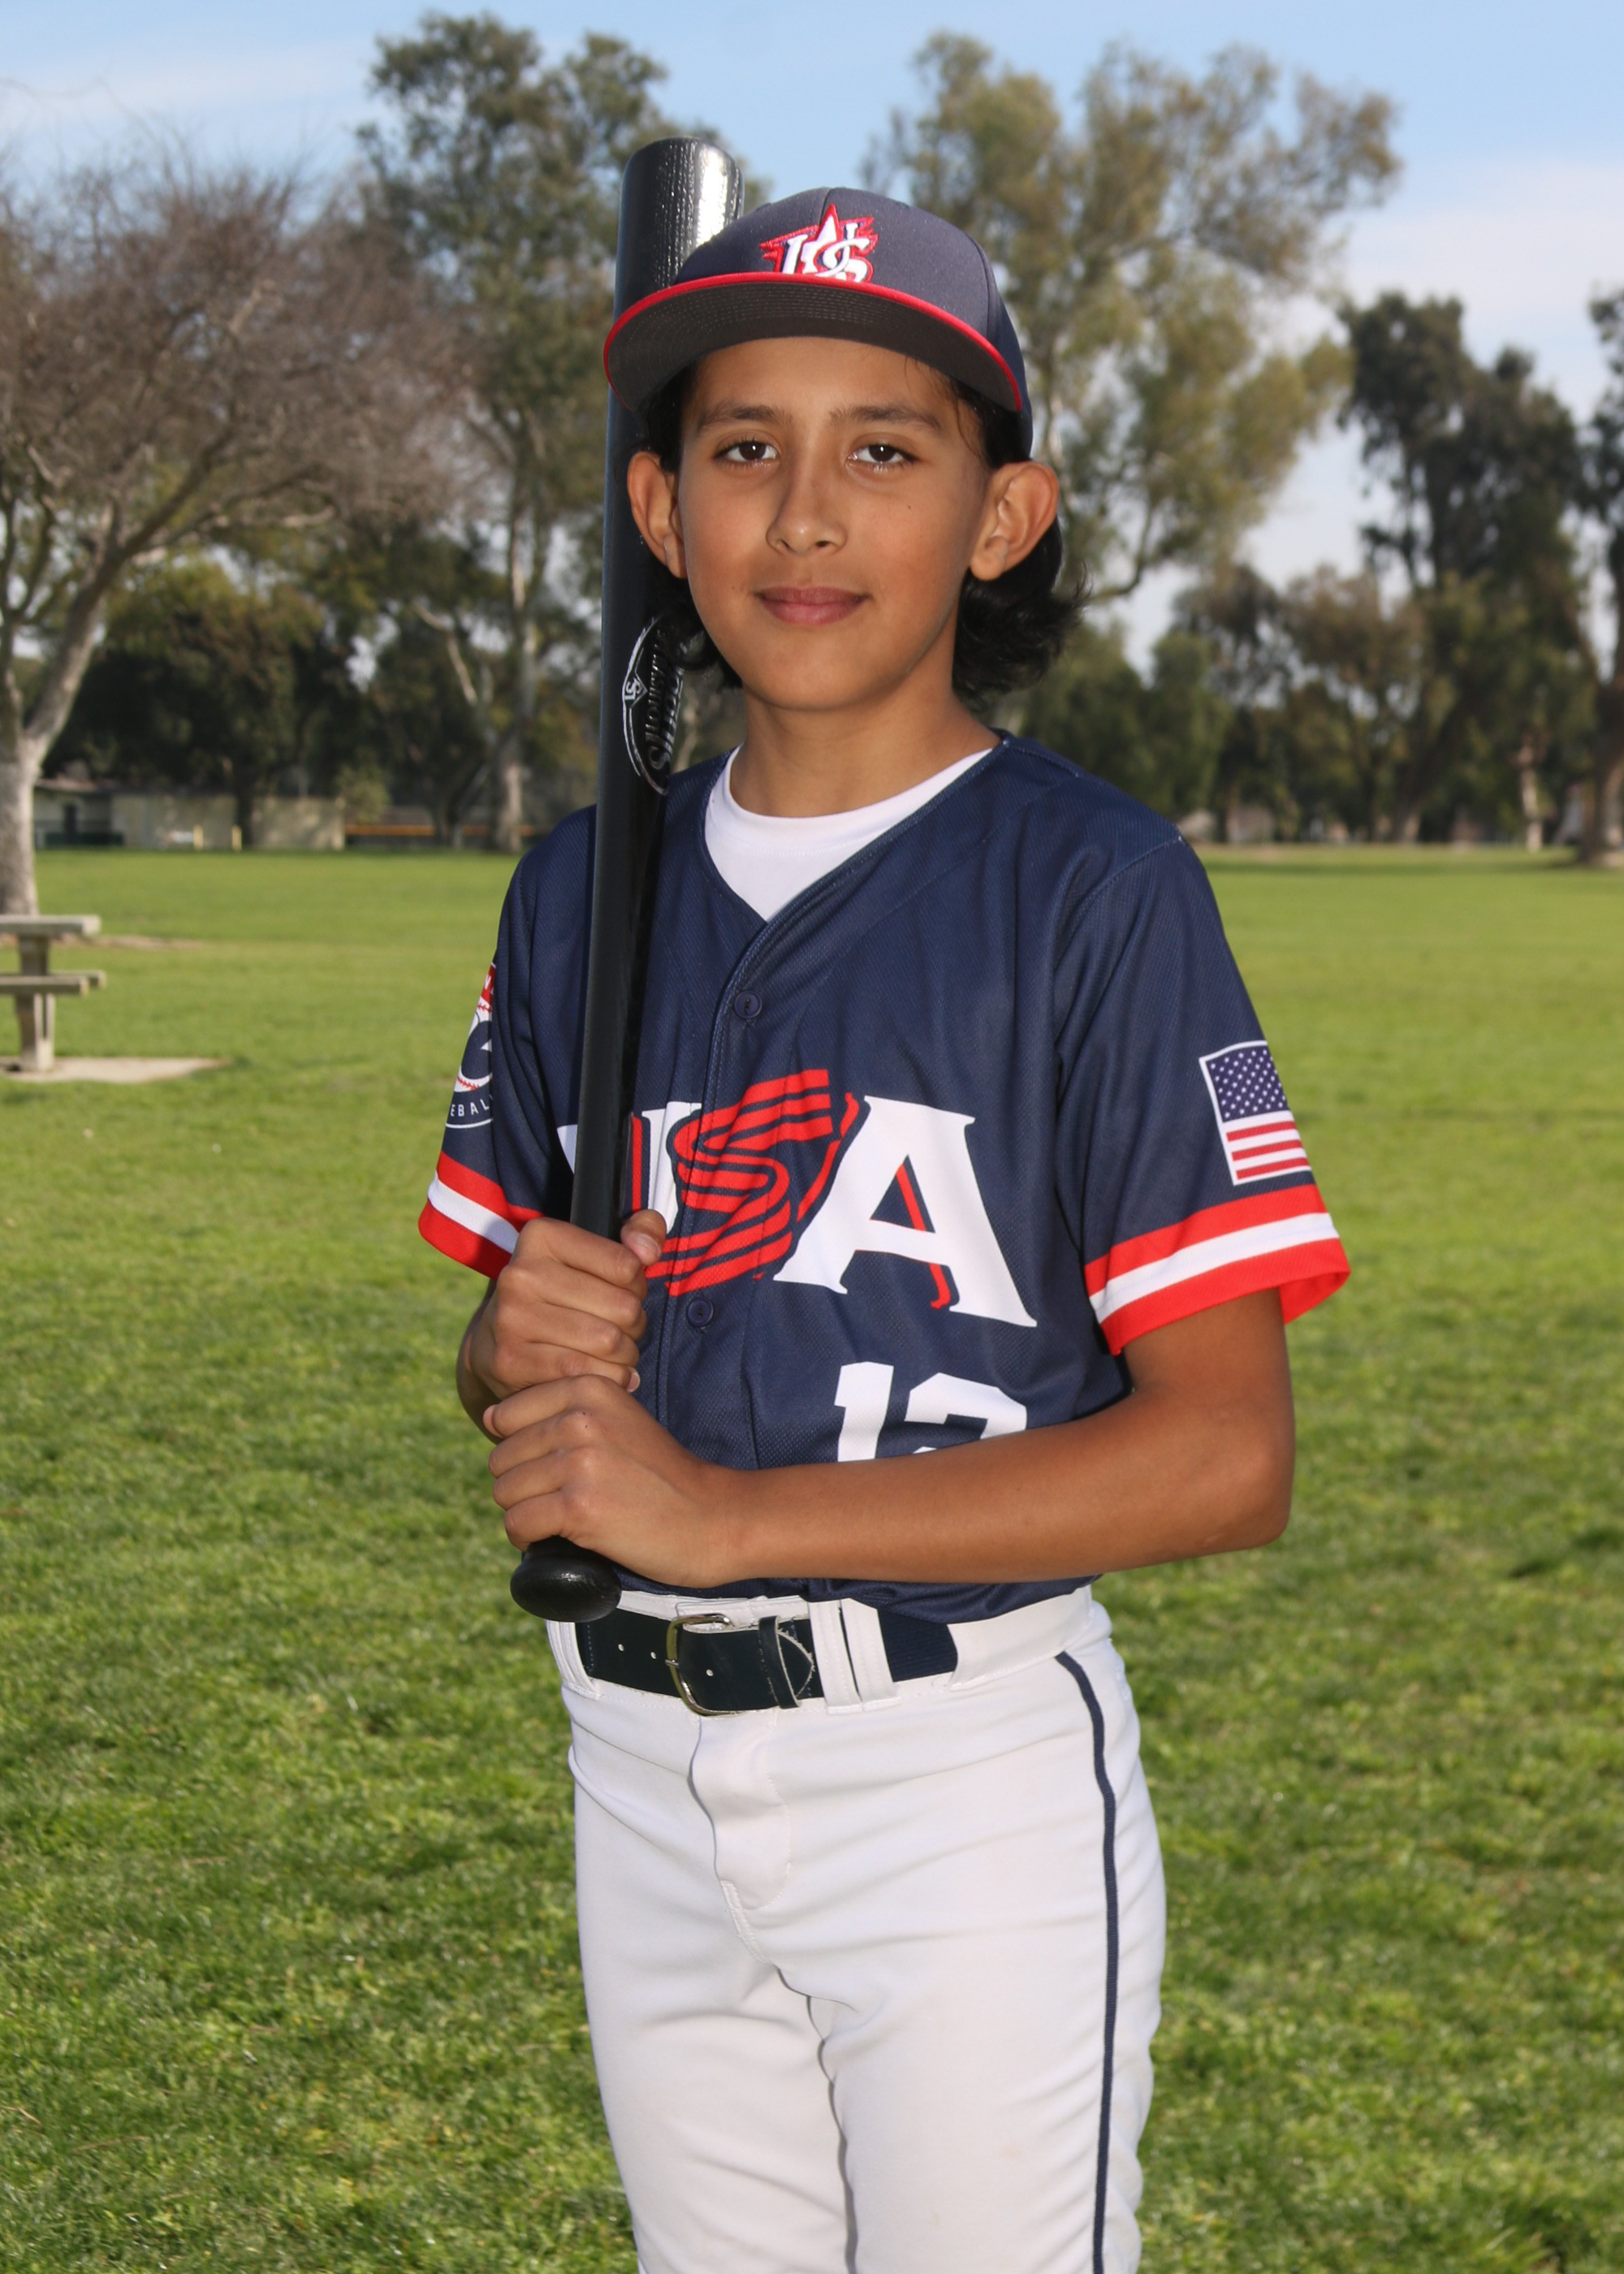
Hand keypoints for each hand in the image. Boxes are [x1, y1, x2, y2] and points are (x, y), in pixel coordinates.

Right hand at [463, 1210, 666, 1421]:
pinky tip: (605, 1374)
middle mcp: (520, 1274)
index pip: (627, 1266)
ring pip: (609, 1343)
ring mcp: (512, 1319)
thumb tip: (648, 1251)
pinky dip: (610, 1379)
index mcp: (541, 1237)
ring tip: (615, 1353)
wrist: (495, 1343)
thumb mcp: (597, 1252)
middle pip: (623, 1307)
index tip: (621, 1293)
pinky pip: (588, 1374)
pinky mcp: (512, 1362)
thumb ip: (641, 1231)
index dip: (637, 1286)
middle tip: (621, 1330)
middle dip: (635, 1324)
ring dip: (626, 1355)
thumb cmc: (562, 1293)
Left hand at [486, 1374, 746, 1590]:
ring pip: (504, 1493)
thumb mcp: (618, 1419)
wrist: (712, 1517)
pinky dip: (528, 1539)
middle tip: (562, 1499)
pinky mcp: (579, 1507)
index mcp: (587, 1387)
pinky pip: (517, 1524)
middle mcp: (580, 1417)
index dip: (521, 1450)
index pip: (505, 1416)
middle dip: (521, 1485)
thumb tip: (489, 1416)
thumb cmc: (660, 1475)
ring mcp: (579, 1462)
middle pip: (500, 1458)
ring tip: (562, 1518)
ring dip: (525, 1513)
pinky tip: (559, 1538)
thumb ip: (564, 1410)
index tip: (555, 1468)